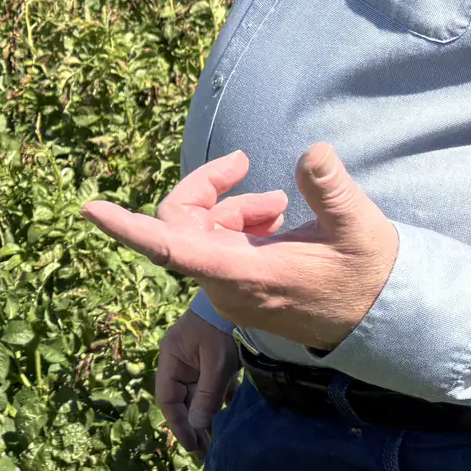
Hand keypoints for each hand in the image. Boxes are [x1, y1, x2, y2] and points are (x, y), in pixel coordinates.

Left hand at [82, 146, 398, 352]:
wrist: (380, 318)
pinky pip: (214, 245)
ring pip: (199, 233)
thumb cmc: (369, 275)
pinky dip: (237, 224)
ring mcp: (228, 289)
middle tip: (245, 162)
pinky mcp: (237, 287)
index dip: (128, 228)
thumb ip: (332, 191)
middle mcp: (225, 286)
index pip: (171, 248)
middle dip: (207, 188)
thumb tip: (312, 152)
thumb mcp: (360, 229)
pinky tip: (275, 219)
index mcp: (243, 274)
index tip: (90, 210)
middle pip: (179, 224)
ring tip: (280, 202)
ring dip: (231, 207)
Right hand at [155, 302, 238, 459]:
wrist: (240, 297)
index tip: (192, 446)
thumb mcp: (217, 364)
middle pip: (182, 401)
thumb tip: (196, 427)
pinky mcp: (211, 359)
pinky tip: (226, 417)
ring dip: (205, 418)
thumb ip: (207, 395)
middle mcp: (179, 361)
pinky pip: (211, 387)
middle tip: (205, 454)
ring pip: (197, 396)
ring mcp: (195, 360)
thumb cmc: (223, 328)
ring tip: (215, 443)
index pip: (168, 399)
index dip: (178, 425)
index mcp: (171, 359)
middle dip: (193, 427)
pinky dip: (218, 402)